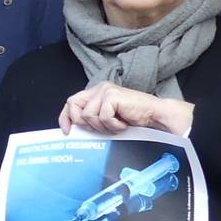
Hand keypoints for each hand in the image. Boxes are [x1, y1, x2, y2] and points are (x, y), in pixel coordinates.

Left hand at [59, 81, 192, 135]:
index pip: (71, 102)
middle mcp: (99, 89)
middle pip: (74, 106)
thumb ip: (92, 118)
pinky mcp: (112, 96)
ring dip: (102, 126)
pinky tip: (123, 123)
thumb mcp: (107, 119)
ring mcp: (105, 91)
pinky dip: (113, 125)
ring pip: (88, 116)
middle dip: (83, 123)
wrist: (155, 116)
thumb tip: (73, 130)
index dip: (65, 117)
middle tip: (101, 129)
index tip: (67, 131)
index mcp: (96, 93)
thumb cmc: (134, 119)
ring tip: (117, 125)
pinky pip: (102, 117)